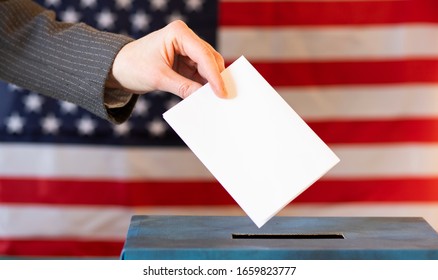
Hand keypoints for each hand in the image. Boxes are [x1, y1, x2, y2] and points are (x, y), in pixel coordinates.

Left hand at [107, 20, 226, 98]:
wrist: (117, 69)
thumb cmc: (133, 66)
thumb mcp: (159, 79)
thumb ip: (183, 87)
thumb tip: (204, 97)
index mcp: (178, 33)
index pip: (203, 54)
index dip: (215, 75)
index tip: (222, 92)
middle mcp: (185, 38)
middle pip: (209, 59)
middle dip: (216, 78)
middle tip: (224, 98)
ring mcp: (186, 50)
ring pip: (207, 67)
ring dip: (211, 83)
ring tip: (217, 100)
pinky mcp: (185, 62)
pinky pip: (200, 74)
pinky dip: (203, 85)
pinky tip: (207, 97)